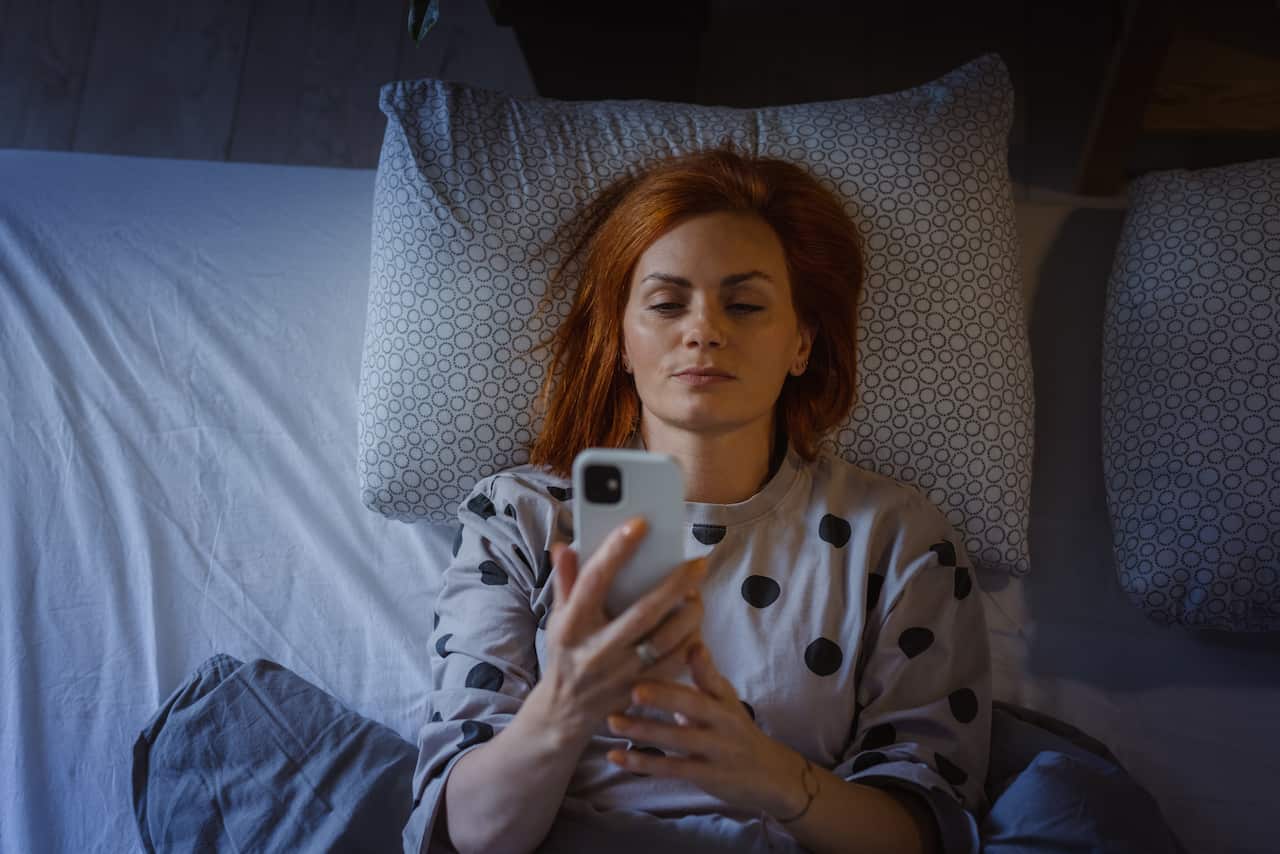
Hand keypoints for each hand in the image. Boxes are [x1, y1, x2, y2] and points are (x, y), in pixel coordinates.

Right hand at [534, 517, 707, 740]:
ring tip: (697, 594)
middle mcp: (597, 649)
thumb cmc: (565, 654)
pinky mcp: (640, 690)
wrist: (564, 712)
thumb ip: (564, 582)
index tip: (640, 524)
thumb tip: (563, 546)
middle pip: (644, 611)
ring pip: (666, 640)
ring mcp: (621, 673)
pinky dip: (690, 643)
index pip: (594, 580)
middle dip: (675, 584)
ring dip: (689, 614)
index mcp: (573, 625)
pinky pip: (675, 665)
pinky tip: (695, 625)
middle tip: (697, 563)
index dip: (616, 550)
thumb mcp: (557, 618)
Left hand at [603, 640, 807, 816]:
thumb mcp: (724, 699)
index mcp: (723, 698)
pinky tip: (616, 756)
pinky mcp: (706, 776)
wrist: (769, 773)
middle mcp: (722, 721)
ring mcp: (715, 750)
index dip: (702, 662)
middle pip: (693, 706)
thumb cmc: (734, 728)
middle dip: (664, 697)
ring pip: (677, 739)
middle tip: (634, 690)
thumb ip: (702, 676)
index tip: (691, 646)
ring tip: (612, 721)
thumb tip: (683, 642)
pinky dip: (642, 763)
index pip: (712, 677)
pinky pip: (670, 769)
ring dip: (643, 730)